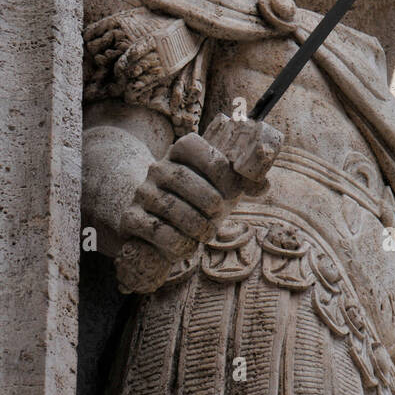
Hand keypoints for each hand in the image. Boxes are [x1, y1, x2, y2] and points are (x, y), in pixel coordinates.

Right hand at [121, 121, 281, 262]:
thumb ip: (246, 182)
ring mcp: (142, 192)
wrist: (160, 220)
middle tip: (218, 216)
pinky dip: (178, 243)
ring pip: (173, 209)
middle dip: (210, 203)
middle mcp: (158, 167)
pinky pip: (158, 232)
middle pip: (186, 181)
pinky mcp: (131, 218)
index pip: (203, 152)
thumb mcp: (224, 187)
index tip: (232, 193)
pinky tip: (186, 244)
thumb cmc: (200, 199)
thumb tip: (262, 184)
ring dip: (197, 226)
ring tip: (205, 233)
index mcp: (182, 150)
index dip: (223, 174)